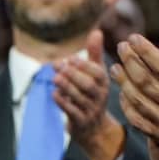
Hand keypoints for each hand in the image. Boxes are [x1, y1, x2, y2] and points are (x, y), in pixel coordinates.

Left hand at [53, 29, 123, 159]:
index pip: (99, 74)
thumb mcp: (96, 75)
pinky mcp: (81, 122)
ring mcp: (91, 111)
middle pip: (89, 86)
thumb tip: (97, 31)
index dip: (85, 66)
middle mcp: (100, 97)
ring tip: (54, 77)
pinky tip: (54, 93)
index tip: (71, 58)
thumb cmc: (92, 94)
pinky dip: (62, 102)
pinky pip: (72, 112)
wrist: (94, 128)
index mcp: (104, 84)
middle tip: (57, 65)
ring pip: (80, 98)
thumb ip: (94, 54)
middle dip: (73, 74)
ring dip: (66, 86)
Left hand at [113, 33, 158, 159]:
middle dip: (129, 60)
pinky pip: (138, 120)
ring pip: (137, 99)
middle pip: (145, 80)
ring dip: (123, 81)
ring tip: (115, 67)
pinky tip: (123, 94)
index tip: (133, 38)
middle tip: (120, 46)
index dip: (145, 50)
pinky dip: (127, 105)